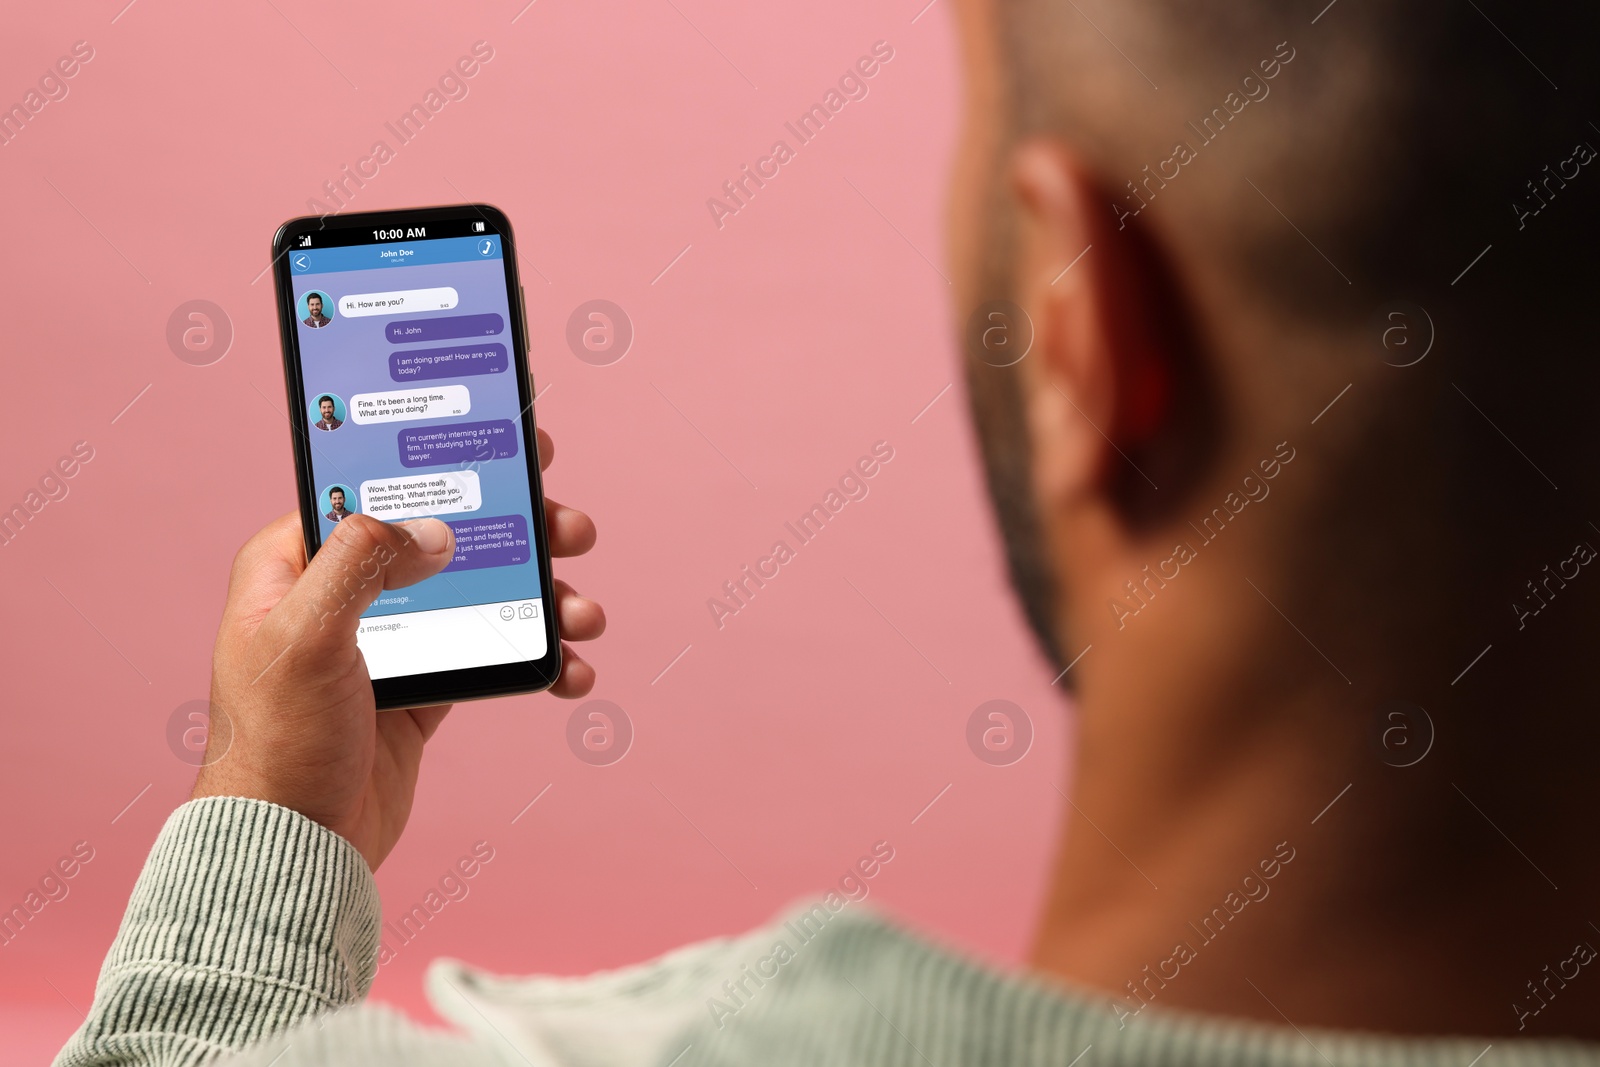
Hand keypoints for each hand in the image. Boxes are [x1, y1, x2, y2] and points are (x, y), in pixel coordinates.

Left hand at [192, 429, 603, 868]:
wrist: (296, 847)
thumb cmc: (277, 745)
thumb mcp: (304, 638)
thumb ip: (361, 565)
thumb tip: (434, 528)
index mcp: (295, 565)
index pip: (373, 488)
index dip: (439, 459)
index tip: (503, 439)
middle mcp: (344, 593)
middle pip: (445, 534)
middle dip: (518, 529)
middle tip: (571, 527)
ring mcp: (391, 639)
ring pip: (482, 591)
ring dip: (543, 596)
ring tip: (586, 611)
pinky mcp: (426, 686)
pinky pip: (494, 651)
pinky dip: (537, 656)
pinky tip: (572, 667)